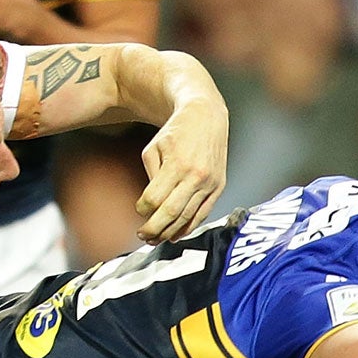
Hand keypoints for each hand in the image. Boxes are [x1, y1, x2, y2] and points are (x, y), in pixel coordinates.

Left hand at [135, 96, 226, 242]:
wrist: (206, 117)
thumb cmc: (177, 132)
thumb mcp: (154, 149)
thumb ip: (151, 176)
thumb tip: (150, 204)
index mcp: (177, 165)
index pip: (154, 198)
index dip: (143, 209)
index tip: (139, 210)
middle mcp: (196, 176)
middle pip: (171, 213)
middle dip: (154, 229)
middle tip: (142, 235)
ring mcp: (210, 184)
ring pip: (187, 217)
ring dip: (170, 232)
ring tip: (155, 239)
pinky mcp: (219, 187)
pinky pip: (203, 214)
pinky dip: (189, 227)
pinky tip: (176, 235)